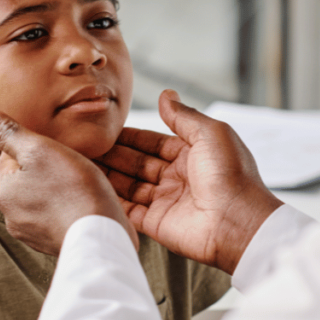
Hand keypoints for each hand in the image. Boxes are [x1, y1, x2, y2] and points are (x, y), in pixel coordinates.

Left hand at [0, 105, 138, 255]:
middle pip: (26, 179)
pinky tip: (83, 203)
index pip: (9, 157)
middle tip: (71, 164)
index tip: (56, 148)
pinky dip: (67, 208)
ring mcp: (33, 233)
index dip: (35, 147)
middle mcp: (12, 216)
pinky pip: (56, 217)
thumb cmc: (73, 190)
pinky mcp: (53, 243)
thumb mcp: (40, 149)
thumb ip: (8, 132)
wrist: (100, 235)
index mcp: (3, 192)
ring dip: (57, 190)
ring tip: (80, 184)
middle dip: (45, 169)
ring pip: (42, 199)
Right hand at [97, 90, 282, 273]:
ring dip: (108, 175)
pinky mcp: (157, 224)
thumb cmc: (231, 175)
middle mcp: (178, 178)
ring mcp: (167, 201)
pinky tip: (92, 188)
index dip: (129, 136)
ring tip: (82, 163)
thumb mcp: (210, 133)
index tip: (105, 130)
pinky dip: (111, 200)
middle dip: (113, 154)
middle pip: (137, 163)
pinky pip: (129, 210)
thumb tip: (166, 95)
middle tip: (85, 145)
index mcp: (192, 155)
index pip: (153, 142)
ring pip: (129, 185)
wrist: (238, 222)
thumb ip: (184, 116)